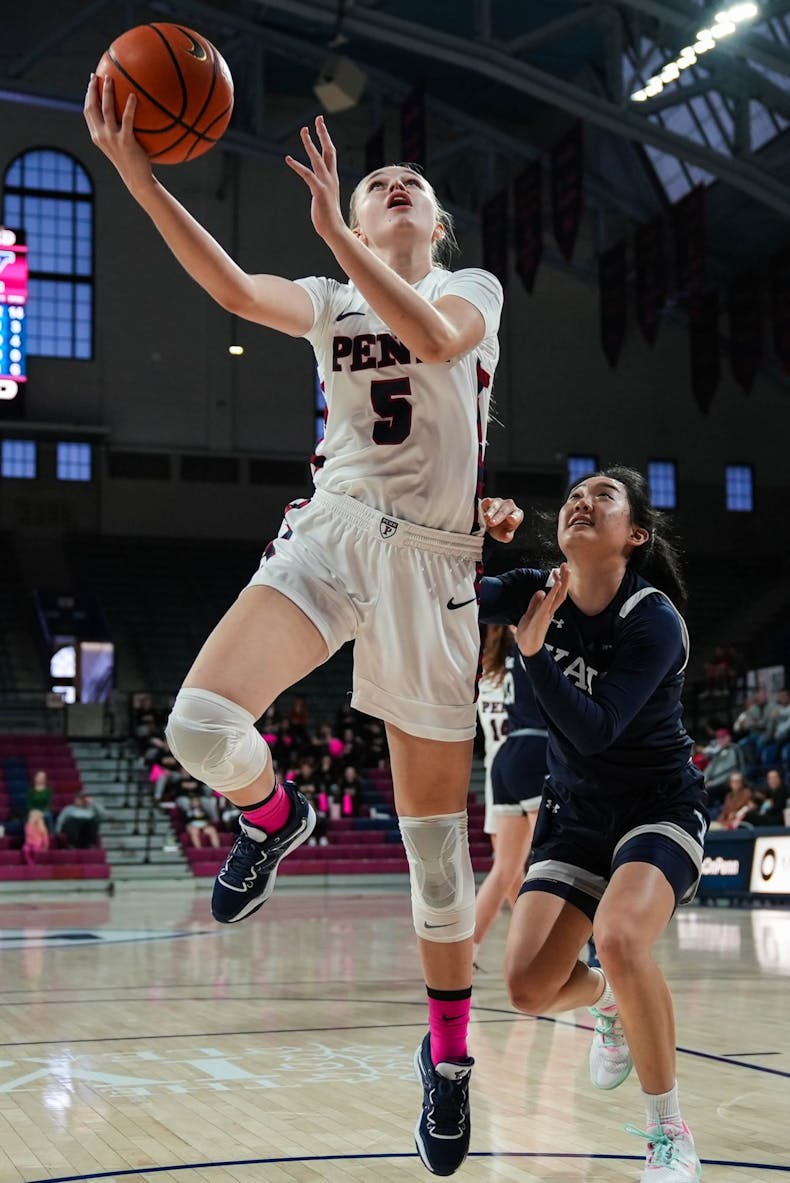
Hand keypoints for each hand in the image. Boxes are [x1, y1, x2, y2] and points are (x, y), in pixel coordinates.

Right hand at [83, 74, 152, 194]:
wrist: (137, 179)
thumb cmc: (132, 162)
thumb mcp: (120, 145)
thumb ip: (117, 130)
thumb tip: (125, 113)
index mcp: (97, 136)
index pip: (88, 112)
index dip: (88, 95)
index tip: (92, 81)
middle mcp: (101, 136)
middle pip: (92, 107)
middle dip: (93, 89)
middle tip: (98, 75)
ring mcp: (112, 139)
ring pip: (106, 109)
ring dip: (107, 92)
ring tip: (112, 79)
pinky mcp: (125, 141)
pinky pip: (127, 120)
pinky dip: (129, 107)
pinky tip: (133, 96)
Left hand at [285, 117, 345, 243]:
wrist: (333, 229)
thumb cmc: (327, 216)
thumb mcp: (324, 196)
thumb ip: (319, 186)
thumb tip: (315, 184)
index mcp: (332, 177)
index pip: (330, 153)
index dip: (326, 138)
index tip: (321, 125)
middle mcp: (330, 177)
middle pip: (328, 150)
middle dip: (323, 133)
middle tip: (318, 118)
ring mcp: (326, 183)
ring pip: (318, 158)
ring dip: (310, 144)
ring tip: (303, 131)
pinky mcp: (319, 191)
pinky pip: (307, 175)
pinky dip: (297, 166)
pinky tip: (288, 159)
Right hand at [481, 497, 523, 542]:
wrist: (488, 524)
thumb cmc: (500, 529)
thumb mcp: (503, 535)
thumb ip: (506, 537)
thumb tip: (507, 536)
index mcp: (517, 514)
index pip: (517, 515)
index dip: (514, 517)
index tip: (511, 519)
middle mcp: (509, 506)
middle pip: (504, 511)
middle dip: (498, 517)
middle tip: (491, 523)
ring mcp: (499, 502)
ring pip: (495, 505)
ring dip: (491, 511)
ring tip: (486, 517)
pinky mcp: (488, 501)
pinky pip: (487, 501)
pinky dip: (486, 503)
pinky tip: (485, 504)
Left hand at [516, 563, 569, 655]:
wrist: (527, 648)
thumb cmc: (528, 633)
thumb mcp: (529, 614)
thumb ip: (534, 603)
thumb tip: (540, 592)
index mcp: (547, 610)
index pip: (555, 593)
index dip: (557, 581)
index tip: (556, 570)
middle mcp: (550, 611)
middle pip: (561, 592)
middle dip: (564, 579)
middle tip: (566, 565)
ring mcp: (547, 613)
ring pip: (558, 596)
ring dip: (563, 582)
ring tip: (566, 569)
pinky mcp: (542, 616)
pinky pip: (550, 603)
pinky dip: (554, 592)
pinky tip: (558, 583)